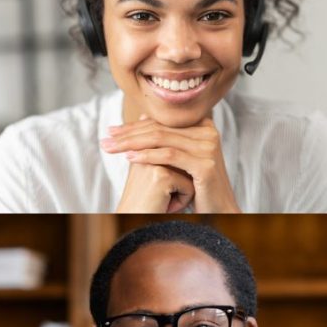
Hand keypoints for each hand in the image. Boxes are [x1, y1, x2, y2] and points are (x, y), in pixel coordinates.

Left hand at [102, 116, 239, 212]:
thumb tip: (140, 116)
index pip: (162, 121)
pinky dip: (146, 156)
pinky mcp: (205, 164)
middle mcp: (208, 132)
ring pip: (161, 139)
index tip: (112, 130)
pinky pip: (169, 156)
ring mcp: (208, 147)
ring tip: (111, 148)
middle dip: (129, 133)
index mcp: (203, 126)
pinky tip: (129, 158)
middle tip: (106, 138)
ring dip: (132, 143)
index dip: (135, 125)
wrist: (220, 210)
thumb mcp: (181, 158)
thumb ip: (165, 138)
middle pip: (160, 128)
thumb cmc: (197, 187)